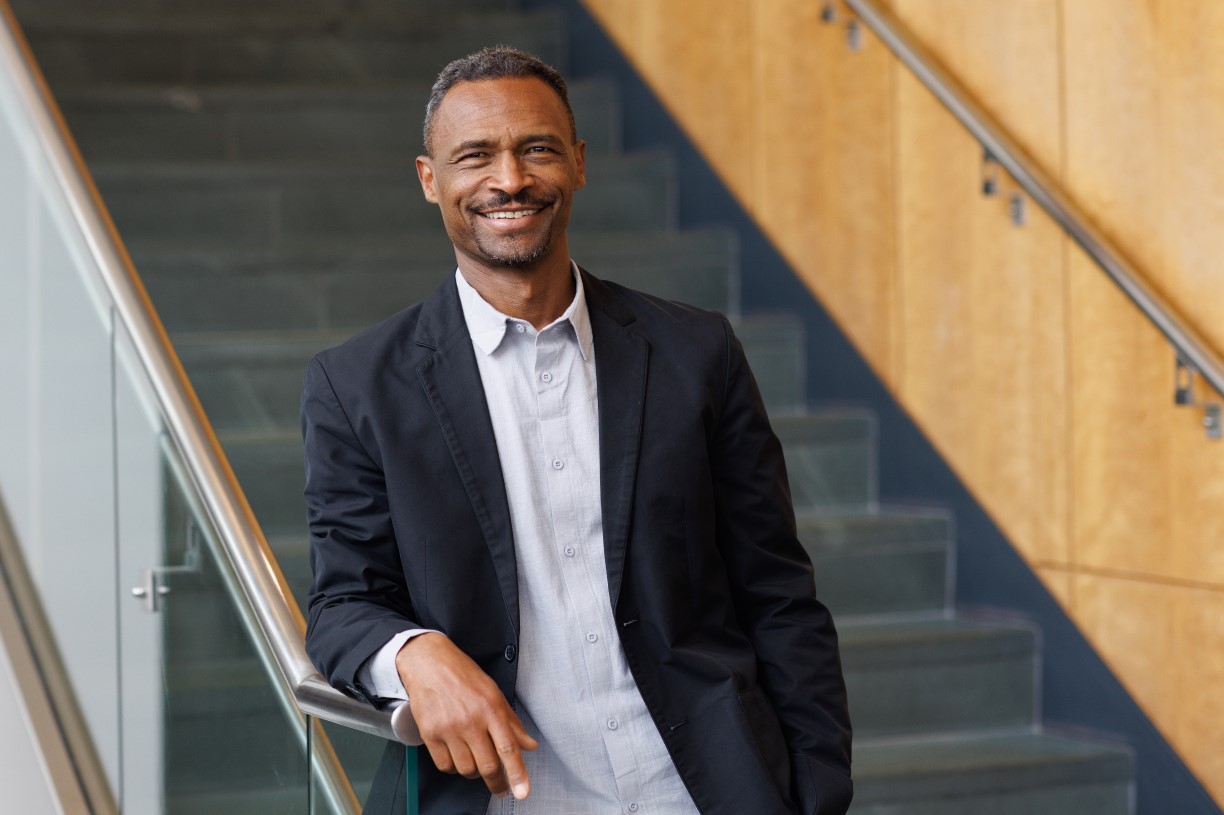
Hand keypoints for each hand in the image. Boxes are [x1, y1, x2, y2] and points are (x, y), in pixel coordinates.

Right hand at [396, 632, 536, 798]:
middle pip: (487, 765)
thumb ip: (512, 722)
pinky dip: (454, 767)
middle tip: (501, 787)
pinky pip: (445, 765)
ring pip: (466, 769)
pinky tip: (457, 756)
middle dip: (497, 783)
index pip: (508, 748)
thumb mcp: (494, 693)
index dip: (517, 774)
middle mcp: (470, 720)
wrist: (429, 663)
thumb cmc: (463, 675)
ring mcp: (449, 728)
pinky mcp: (430, 734)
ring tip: (476, 760)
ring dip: (474, 772)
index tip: (522, 792)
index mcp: (491, 708)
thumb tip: (529, 745)